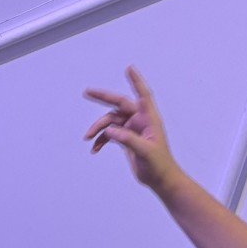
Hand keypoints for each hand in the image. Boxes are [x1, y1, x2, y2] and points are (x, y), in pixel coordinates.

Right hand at [85, 66, 183, 192]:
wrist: (160, 179)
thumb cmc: (158, 165)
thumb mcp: (145, 152)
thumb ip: (128, 140)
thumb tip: (109, 131)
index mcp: (149, 119)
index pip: (143, 95)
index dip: (136, 81)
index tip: (129, 68)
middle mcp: (140, 120)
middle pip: (119, 104)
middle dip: (103, 98)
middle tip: (87, 92)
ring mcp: (132, 129)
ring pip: (110, 121)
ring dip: (97, 128)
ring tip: (87, 139)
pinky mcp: (126, 139)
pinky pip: (109, 134)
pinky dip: (100, 140)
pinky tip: (95, 150)